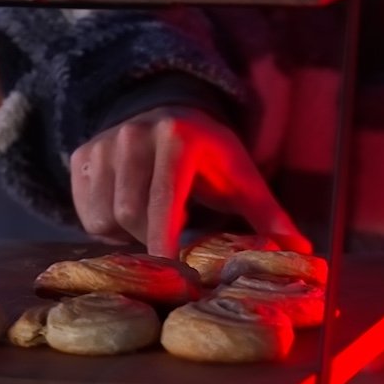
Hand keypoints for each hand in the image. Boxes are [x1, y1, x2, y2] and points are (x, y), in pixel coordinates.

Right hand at [68, 106, 308, 258]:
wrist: (170, 112)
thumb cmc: (211, 155)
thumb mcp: (242, 178)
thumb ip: (269, 215)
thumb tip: (301, 253)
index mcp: (177, 139)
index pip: (163, 199)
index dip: (164, 241)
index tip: (171, 271)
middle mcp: (134, 135)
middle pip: (129, 214)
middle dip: (149, 239)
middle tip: (170, 240)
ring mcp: (103, 143)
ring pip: (103, 217)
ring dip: (126, 234)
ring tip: (151, 221)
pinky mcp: (81, 155)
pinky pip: (85, 212)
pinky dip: (104, 225)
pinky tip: (128, 211)